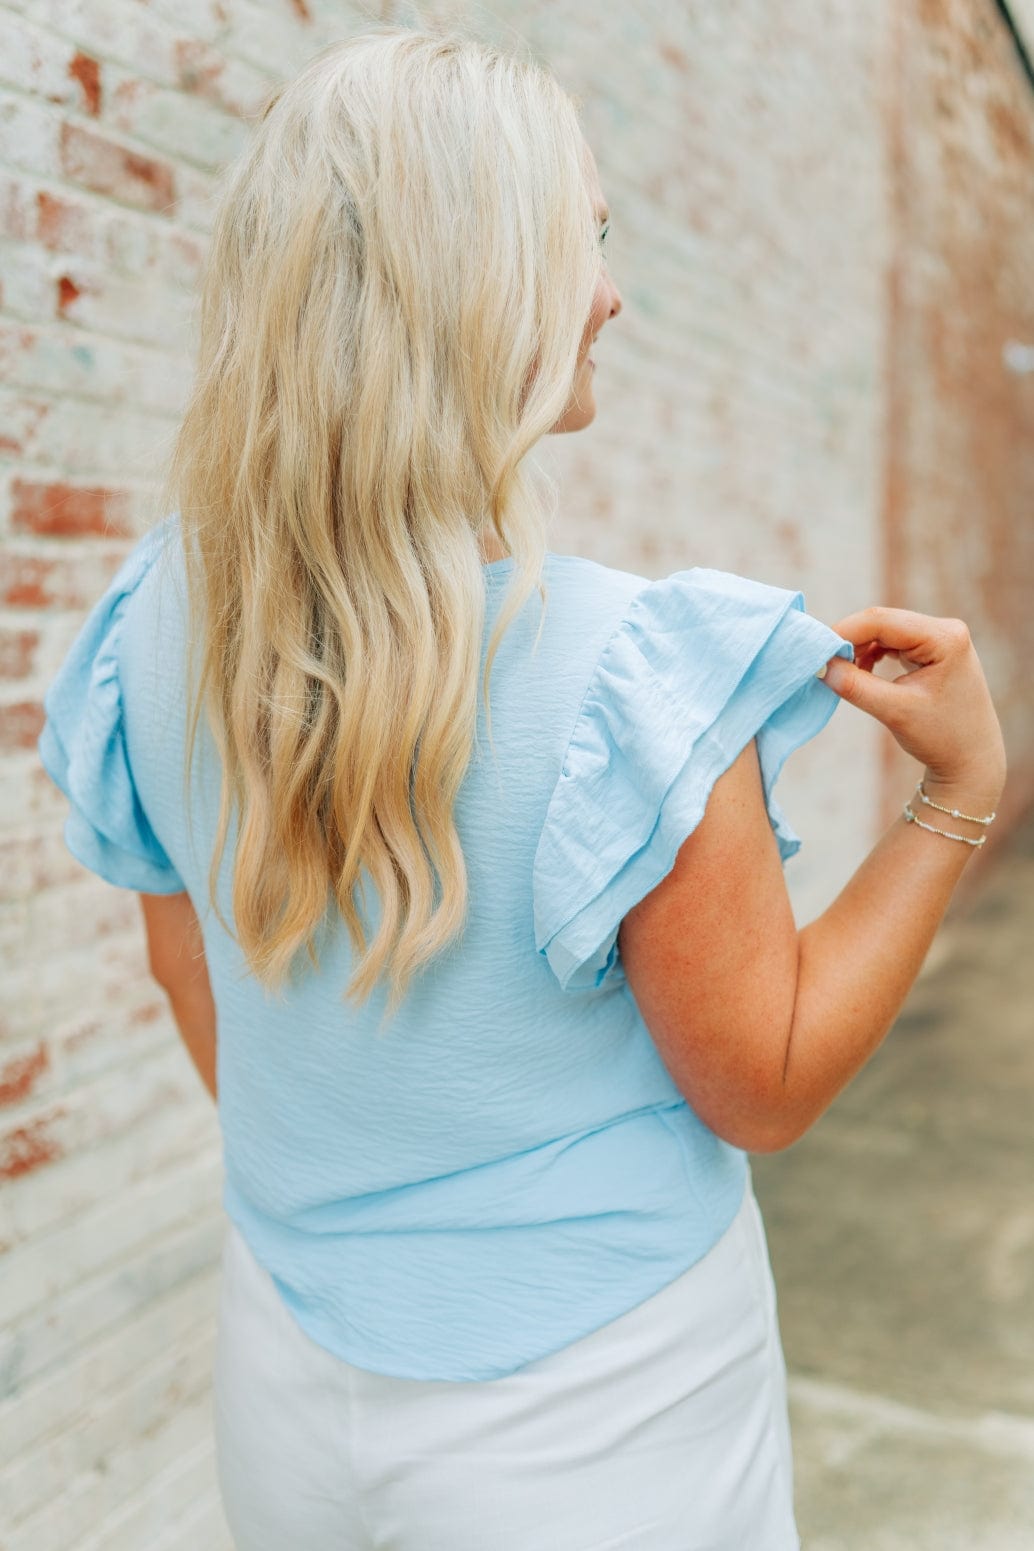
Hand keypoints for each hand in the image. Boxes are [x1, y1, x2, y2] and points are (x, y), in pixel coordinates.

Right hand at [821, 607, 1005, 811]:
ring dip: (859, 648)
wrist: (971, 760)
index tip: (816, 653)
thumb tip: (821, 666)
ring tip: (842, 672)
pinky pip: (893, 641)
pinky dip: (871, 654)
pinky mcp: (933, 650)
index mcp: (944, 638)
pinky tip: (861, 673)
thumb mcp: (895, 711)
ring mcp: (940, 638)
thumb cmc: (941, 738)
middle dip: (849, 641)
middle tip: (823, 664)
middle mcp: (945, 630)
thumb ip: (856, 686)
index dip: (844, 633)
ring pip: (885, 631)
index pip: (881, 621)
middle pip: (882, 622)